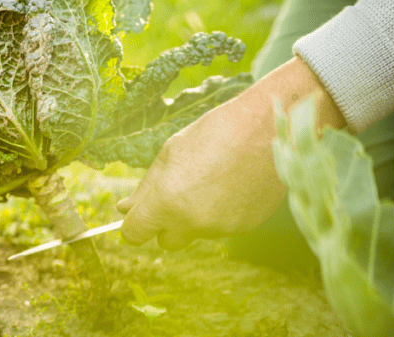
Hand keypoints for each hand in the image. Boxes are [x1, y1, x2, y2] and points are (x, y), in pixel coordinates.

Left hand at [117, 57, 343, 249]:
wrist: (269, 129)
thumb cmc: (216, 132)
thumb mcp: (171, 152)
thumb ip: (147, 187)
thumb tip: (124, 209)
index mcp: (167, 201)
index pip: (135, 234)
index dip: (135, 224)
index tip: (140, 214)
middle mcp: (192, 221)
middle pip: (166, 241)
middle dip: (166, 223)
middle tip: (178, 192)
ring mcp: (221, 228)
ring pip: (196, 232)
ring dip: (196, 215)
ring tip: (213, 178)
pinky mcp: (244, 227)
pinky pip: (221, 228)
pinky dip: (221, 213)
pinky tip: (232, 184)